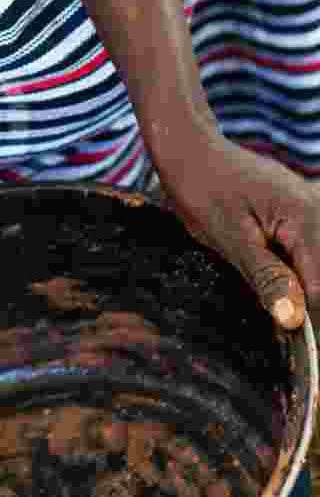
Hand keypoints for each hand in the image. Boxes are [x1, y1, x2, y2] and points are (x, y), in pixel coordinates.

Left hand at [155, 122, 319, 329]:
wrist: (190, 150)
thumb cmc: (202, 188)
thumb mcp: (228, 238)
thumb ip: (266, 278)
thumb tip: (295, 320)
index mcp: (306, 218)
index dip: (306, 320)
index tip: (293, 345)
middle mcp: (317, 211)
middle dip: (303, 303)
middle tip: (277, 321)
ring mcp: (311, 211)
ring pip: (313, 267)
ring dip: (298, 288)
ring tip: (270, 293)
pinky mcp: (301, 215)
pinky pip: (306, 252)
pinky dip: (292, 272)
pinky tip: (273, 278)